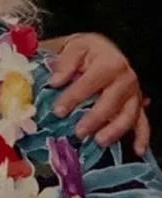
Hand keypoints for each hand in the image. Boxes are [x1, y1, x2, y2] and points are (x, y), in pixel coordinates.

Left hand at [50, 32, 149, 154]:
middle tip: (78, 132)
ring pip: (128, 115)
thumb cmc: (85, 50)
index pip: (89, 84)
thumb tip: (55, 82)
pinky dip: (142, 137)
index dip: (72, 98)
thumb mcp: (72, 47)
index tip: (58, 111)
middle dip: (94, 119)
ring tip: (99, 141)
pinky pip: (143, 122)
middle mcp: (126, 79)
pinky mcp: (137, 104)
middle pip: (111, 102)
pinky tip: (138, 150)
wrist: (103, 48)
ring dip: (114, 131)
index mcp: (110, 63)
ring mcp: (134, 93)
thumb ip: (64, 63)